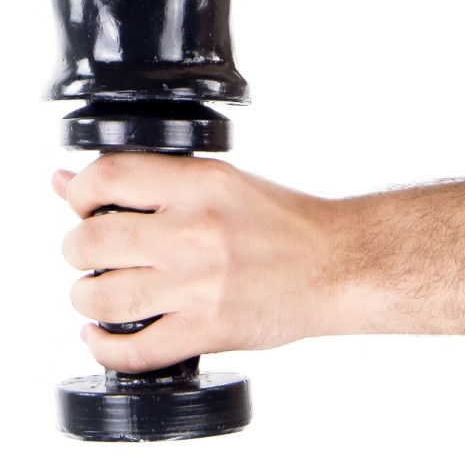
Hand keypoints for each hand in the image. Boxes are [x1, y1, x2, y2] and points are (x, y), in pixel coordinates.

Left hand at [52, 154, 336, 372]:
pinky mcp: (209, 329)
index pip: (109, 176)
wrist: (338, 264)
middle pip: (92, 241)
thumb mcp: (220, 181)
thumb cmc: (285, 222)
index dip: (79, 192)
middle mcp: (196, 231)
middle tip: (90, 253)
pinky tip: (104, 335)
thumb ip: (148, 181)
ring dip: (86, 299)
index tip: (82, 204)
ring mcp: (200, 284)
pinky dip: (105, 347)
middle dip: (77, 249)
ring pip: (102, 298)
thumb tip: (65, 179)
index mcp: (201, 184)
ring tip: (98, 294)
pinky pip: (132, 350)